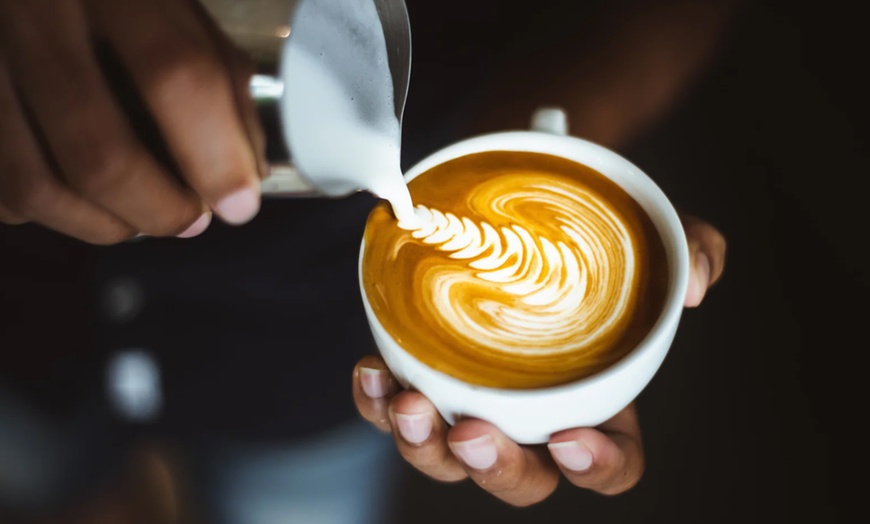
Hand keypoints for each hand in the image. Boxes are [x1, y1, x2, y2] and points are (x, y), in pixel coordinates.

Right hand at [0, 0, 265, 243]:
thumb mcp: (171, 1)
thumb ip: (216, 73)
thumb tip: (246, 170)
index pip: (175, 74)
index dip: (215, 157)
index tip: (239, 203)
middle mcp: (33, 11)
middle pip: (100, 151)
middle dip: (159, 209)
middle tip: (191, 219)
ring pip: (34, 184)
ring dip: (103, 224)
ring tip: (137, 220)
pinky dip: (41, 211)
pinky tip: (74, 196)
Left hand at [352, 215, 725, 505]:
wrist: (524, 198)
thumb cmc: (590, 233)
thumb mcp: (649, 229)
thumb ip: (689, 248)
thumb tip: (696, 281)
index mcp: (598, 399)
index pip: (613, 462)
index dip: (599, 468)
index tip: (574, 441)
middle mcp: (533, 413)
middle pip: (521, 477)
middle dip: (495, 468)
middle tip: (472, 433)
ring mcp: (473, 397)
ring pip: (446, 456)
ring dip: (421, 445)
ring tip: (408, 404)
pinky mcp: (424, 371)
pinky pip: (393, 408)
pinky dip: (376, 402)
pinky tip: (372, 371)